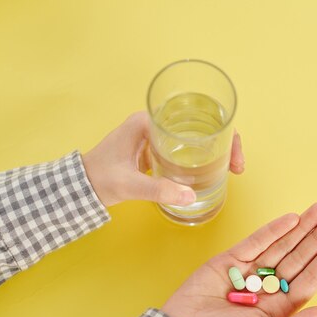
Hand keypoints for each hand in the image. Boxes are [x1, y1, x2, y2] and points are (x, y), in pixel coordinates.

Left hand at [81, 112, 244, 206]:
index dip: (222, 133)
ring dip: (217, 151)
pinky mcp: (156, 151)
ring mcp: (156, 137)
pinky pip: (187, 150)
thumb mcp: (129, 184)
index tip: (232, 154)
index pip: (195, 119)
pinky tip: (213, 171)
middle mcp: (155, 125)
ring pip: (196, 139)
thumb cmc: (99, 179)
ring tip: (233, 169)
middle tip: (238, 166)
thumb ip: (157, 189)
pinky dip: (203, 158)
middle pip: (201, 127)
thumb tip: (190, 196)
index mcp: (148, 123)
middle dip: (225, 144)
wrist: (79, 188)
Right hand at [161, 203, 316, 316]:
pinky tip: (292, 219)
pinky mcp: (231, 259)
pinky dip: (274, 229)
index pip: (309, 278)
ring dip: (302, 228)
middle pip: (299, 257)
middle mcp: (268, 286)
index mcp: (279, 307)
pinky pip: (257, 241)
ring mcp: (250, 271)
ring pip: (282, 245)